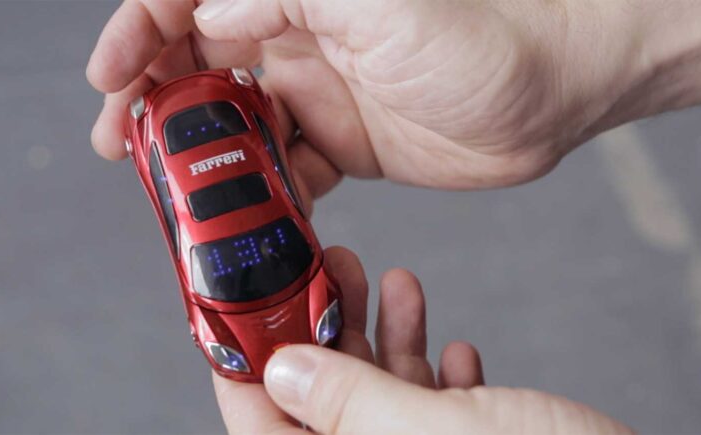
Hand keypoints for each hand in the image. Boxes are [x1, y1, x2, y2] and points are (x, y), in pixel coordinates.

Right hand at [87, 0, 607, 191]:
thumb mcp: (379, 3)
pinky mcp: (348, 144)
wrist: (554, 90)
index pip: (192, 0)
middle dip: (152, 95)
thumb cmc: (482, 35)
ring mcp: (323, 93)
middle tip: (121, 141)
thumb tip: (209, 12)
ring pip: (235, 120)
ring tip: (168, 185)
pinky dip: (260, 189)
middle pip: (200, 60)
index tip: (109, 75)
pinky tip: (247, 212)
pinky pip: (285, 168)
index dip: (139, 30)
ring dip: (199, 149)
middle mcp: (301, 38)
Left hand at [212, 246, 631, 433]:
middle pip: (326, 406)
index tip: (248, 308)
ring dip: (390, 341)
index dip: (248, 369)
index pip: (265, 431)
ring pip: (382, 404)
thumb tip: (280, 371)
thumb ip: (349, 403)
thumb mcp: (433, 434)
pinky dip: (438, 379)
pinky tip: (452, 347)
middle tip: (335, 267)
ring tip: (397, 281)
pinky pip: (435, 419)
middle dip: (329, 331)